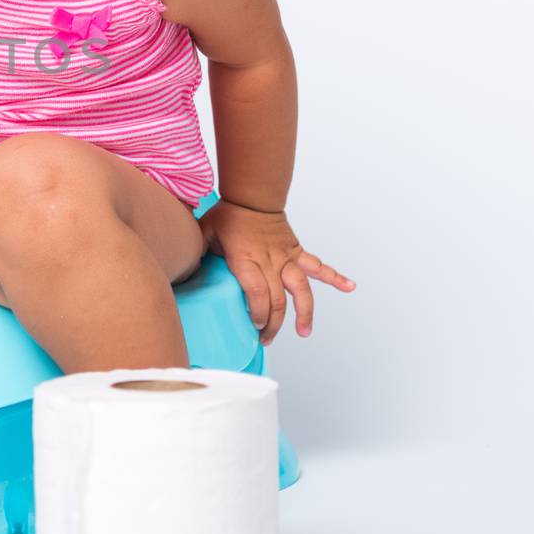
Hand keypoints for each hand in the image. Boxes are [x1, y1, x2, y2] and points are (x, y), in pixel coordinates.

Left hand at [199, 198, 354, 344]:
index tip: (254, 326)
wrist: (252, 195)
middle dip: (273, 324)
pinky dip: (335, 276)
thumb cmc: (227, 215)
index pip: (258, 294)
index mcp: (247, 260)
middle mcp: (270, 262)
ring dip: (305, 312)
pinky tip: (350, 287)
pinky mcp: (296, 252)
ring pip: (301, 289)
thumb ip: (196, 254)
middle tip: (266, 338)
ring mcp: (286, 258)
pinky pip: (317, 266)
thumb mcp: (204, 235)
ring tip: (305, 332)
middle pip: (277, 300)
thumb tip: (183, 271)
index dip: (258, 314)